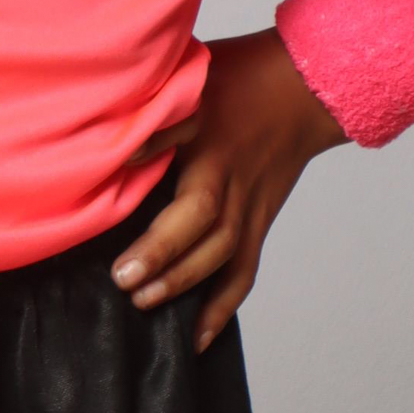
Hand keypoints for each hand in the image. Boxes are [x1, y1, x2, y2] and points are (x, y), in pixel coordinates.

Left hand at [107, 28, 344, 349]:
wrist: (304, 87)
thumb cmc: (237, 75)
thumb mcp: (191, 75)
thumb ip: (153, 110)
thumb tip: (109, 140)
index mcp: (211, 138)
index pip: (183, 177)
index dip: (155, 212)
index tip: (115, 222)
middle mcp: (233, 177)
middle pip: (206, 224)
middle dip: (165, 255)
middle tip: (122, 280)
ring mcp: (250, 204)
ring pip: (224, 253)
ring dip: (186, 282)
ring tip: (144, 301)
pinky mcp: (259, 222)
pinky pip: (243, 270)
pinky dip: (222, 306)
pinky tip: (196, 337)